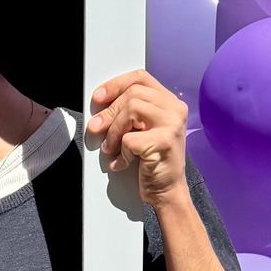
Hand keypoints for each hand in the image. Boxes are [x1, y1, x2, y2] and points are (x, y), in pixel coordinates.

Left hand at [87, 71, 189, 210]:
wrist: (167, 192)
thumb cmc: (153, 162)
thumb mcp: (144, 130)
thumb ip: (131, 113)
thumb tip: (101, 105)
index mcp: (170, 103)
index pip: (141, 78)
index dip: (116, 84)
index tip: (98, 97)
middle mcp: (175, 110)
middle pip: (132, 94)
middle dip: (109, 111)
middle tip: (96, 127)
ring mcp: (172, 125)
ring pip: (130, 110)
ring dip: (113, 132)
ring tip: (110, 148)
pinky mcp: (163, 142)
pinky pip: (129, 138)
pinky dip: (120, 153)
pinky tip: (123, 162)